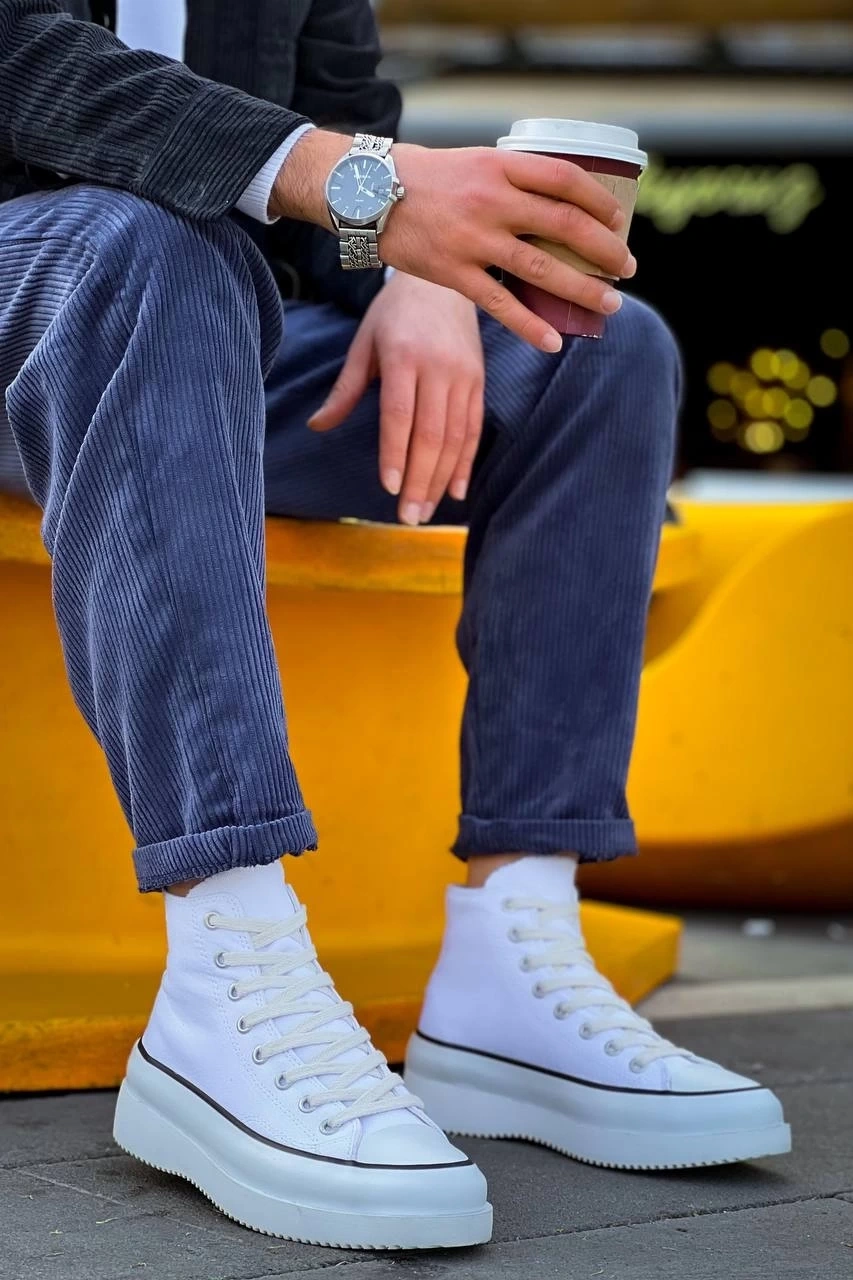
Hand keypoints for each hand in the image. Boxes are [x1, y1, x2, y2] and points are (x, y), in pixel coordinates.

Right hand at [276, 130, 635, 352]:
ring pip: (541, 268)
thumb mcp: (474, 162)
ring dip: (582, 289)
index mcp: (500, 165)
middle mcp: (491, 199)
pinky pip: (501, 304)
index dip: (599, 201)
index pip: (566, 180)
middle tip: (627, 268)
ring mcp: (473, 239)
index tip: (617, 221)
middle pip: (565, 225)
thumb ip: (512, 180)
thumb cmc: (425, 178)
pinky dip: (531, 326)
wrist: (366, 191)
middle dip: (604, 250)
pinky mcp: (453, 272)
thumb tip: (558, 206)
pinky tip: (553, 342)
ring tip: (610, 304)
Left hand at [307, 273, 483, 523]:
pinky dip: (465, 464)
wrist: (442, 283)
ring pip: (455, 438)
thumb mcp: (364, 345)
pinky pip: (473, 430)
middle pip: (431, 434)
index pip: (400, 415)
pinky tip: (455, 492)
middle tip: (408, 517)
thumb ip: (345, 389)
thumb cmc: (393, 315)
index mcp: (404, 356)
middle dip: (419, 480)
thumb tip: (317, 426)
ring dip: (440, 480)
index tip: (389, 488)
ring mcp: (463, 377)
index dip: (396, 454)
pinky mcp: (479, 383)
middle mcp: (438, 368)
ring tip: (425, 511)